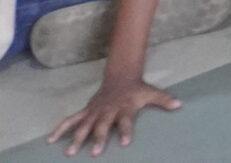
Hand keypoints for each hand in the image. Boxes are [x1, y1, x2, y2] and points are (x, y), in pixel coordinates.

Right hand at [49, 77, 180, 155]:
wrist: (121, 76)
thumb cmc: (137, 90)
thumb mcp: (151, 93)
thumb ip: (164, 100)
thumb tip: (180, 104)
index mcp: (124, 108)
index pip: (125, 121)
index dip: (125, 131)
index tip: (124, 143)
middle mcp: (108, 111)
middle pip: (102, 125)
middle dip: (98, 138)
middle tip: (95, 153)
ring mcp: (95, 111)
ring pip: (83, 125)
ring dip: (76, 138)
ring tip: (69, 153)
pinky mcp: (86, 111)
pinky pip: (70, 120)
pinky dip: (60, 129)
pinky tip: (50, 139)